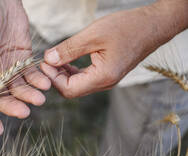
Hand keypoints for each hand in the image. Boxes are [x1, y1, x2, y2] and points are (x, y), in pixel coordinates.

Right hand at [0, 0, 50, 135]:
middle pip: (1, 98)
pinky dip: (38, 81)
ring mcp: (7, 68)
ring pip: (18, 89)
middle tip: (24, 112)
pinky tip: (45, 84)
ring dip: (28, 96)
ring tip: (39, 98)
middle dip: (12, 107)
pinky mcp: (23, 59)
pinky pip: (31, 74)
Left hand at [41, 0, 187, 98]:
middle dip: (55, 77)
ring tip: (54, 58)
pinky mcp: (106, 73)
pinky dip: (72, 70)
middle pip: (71, 90)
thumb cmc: (127, 27)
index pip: (68, 90)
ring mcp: (106, 80)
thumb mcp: (93, 35)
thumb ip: (69, 49)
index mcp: (102, 77)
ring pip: (77, 84)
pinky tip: (66, 59)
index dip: (52, 78)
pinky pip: (84, 78)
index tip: (44, 63)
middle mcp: (104, 83)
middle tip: (46, 60)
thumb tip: (48, 59)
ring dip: (63, 73)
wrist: (153, 25)